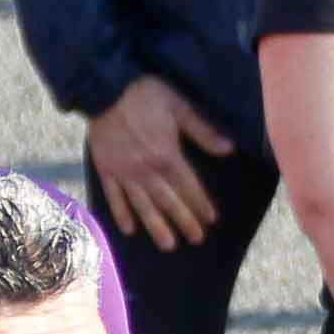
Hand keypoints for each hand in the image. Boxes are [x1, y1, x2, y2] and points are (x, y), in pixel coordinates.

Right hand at [84, 76, 235, 252]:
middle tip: (196, 239)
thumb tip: (229, 149)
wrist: (104, 88)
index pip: (189, 186)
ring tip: (168, 245)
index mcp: (167, 155)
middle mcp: (146, 169)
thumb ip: (202, 131)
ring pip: (143, 205)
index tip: (211, 220)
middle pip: (168, 201)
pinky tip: (129, 230)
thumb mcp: (179, 106)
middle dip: (184, 221)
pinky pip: (114, 197)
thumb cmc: (145, 94)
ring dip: (157, 226)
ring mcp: (124, 172)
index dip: (201, 204)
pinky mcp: (106, 169)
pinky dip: (121, 214)